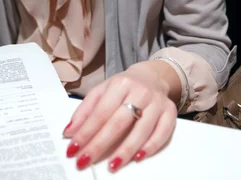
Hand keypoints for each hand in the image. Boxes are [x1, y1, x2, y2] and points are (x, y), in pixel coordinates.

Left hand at [63, 61, 177, 171]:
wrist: (152, 76)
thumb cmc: (124, 87)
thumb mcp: (102, 90)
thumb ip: (85, 110)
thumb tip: (70, 131)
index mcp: (120, 83)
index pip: (100, 112)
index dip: (85, 132)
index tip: (73, 148)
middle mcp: (140, 91)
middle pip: (118, 122)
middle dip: (99, 144)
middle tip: (85, 160)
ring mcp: (157, 102)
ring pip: (141, 130)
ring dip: (124, 150)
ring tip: (111, 165)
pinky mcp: (170, 112)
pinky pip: (162, 133)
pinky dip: (150, 147)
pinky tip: (138, 158)